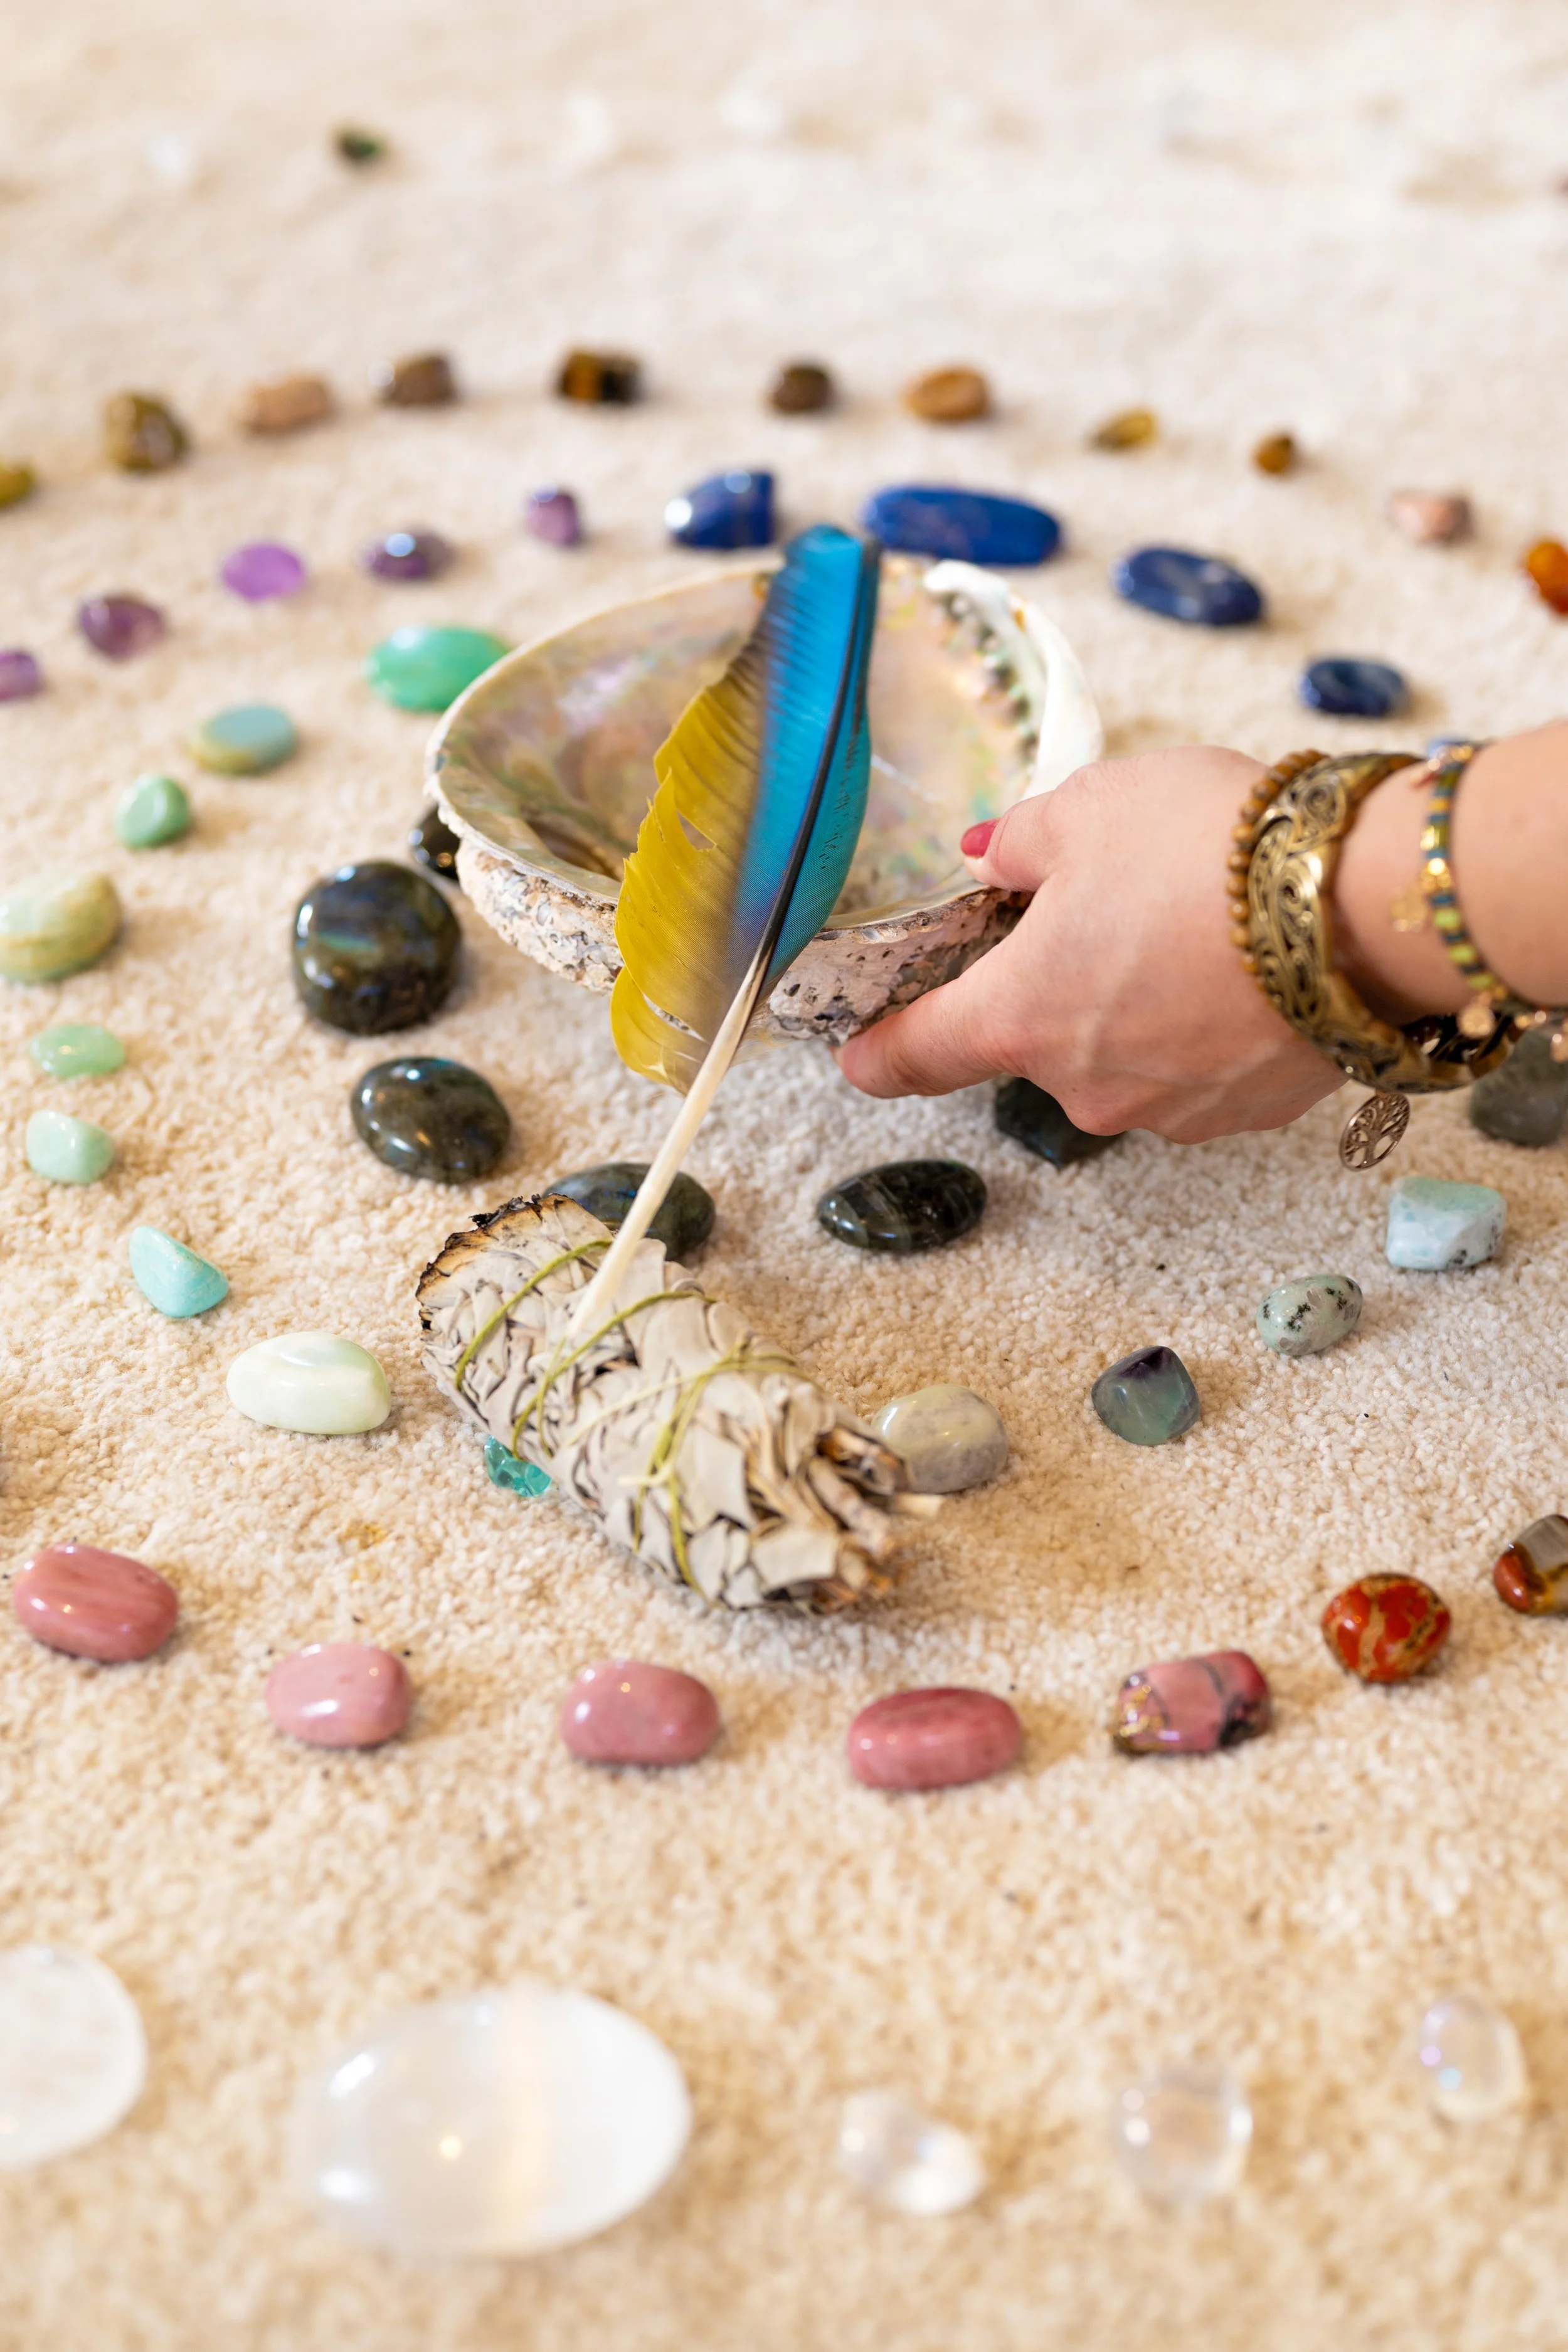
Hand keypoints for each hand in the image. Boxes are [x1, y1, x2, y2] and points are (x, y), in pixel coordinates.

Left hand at [835, 745, 1345, 1142]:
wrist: (1365, 910)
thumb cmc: (1210, 851)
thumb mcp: (1089, 808)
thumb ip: (1020, 843)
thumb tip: (987, 859)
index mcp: (1017, 1017)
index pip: (910, 1059)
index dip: (874, 1052)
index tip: (856, 1049)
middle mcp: (1080, 1086)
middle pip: (1033, 1040)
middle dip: (1053, 984)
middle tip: (1103, 907)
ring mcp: (1166, 1109)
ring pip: (1119, 1055)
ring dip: (1133, 1003)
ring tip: (1191, 924)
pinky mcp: (1243, 1112)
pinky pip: (1195, 1068)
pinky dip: (1202, 1024)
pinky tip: (1242, 966)